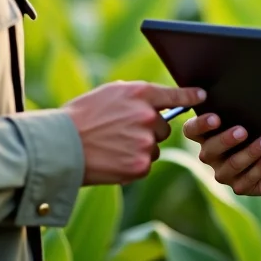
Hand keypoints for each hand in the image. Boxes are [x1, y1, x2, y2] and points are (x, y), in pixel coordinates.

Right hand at [63, 82, 205, 184]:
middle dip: (149, 131)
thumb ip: (136, 95)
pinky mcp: (140, 166)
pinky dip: (132, 164)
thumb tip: (158, 100)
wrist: (59, 147)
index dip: (189, 95)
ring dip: (140, 149)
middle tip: (122, 133)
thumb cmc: (80, 117)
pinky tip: (112, 159)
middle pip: (164, 128)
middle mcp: (147, 117)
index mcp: (139, 94)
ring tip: (112, 146)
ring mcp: (145, 142)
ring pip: (154, 148)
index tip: (201, 96)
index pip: (174, 95)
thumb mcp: (108, 94)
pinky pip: (145, 165)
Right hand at [182, 113, 260, 195]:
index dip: (200, 125)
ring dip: (250, 152)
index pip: (191, 130)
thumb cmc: (255, 129)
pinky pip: (248, 179)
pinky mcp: (239, 186)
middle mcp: (210, 155)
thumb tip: (248, 92)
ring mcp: (223, 173)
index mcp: (206, 136)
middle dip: (226, 140)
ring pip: (232, 165)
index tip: (216, 118)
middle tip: (243, 131)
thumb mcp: (246, 119)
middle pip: (210, 150)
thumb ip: (238, 110)